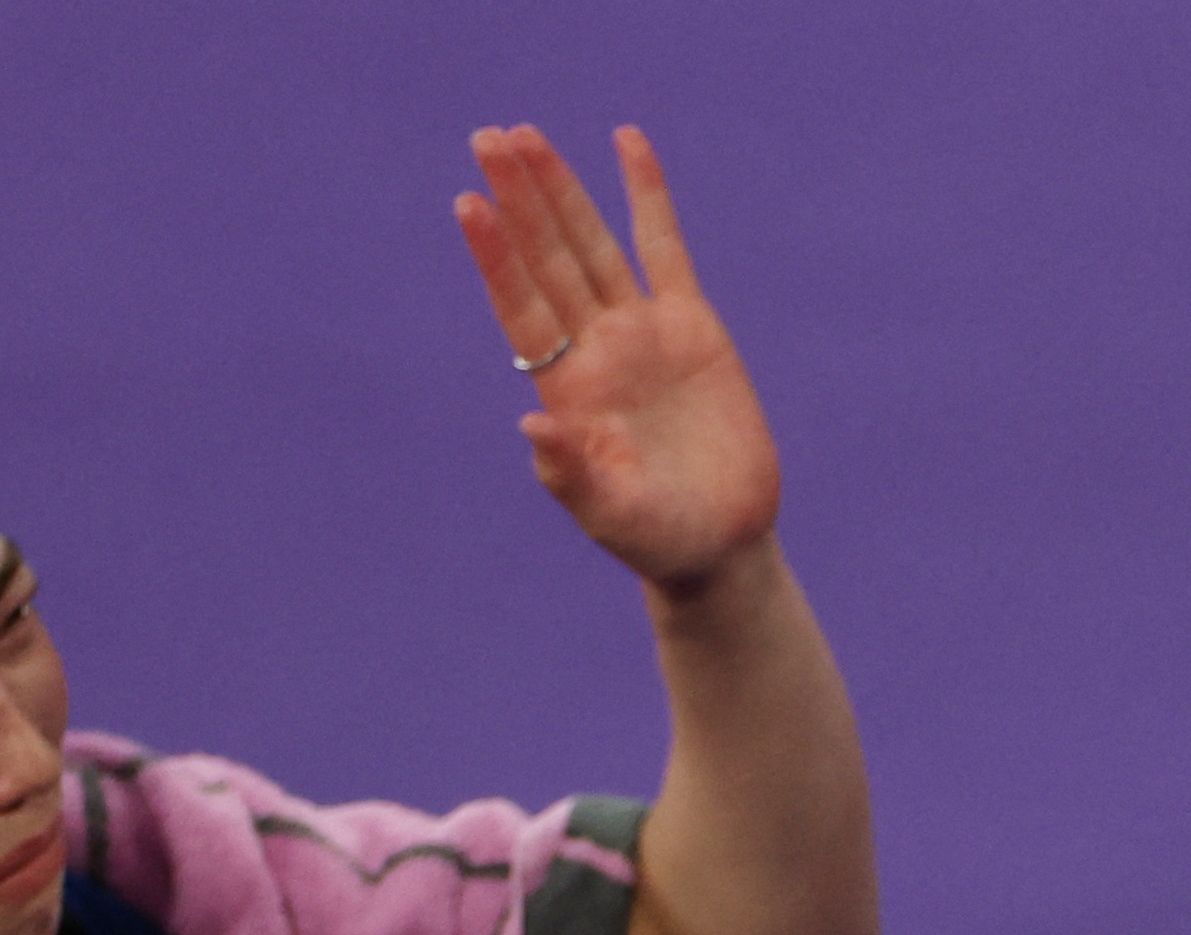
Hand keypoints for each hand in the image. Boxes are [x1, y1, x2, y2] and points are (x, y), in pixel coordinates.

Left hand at [456, 127, 781, 590]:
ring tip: (524, 134)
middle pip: (547, 259)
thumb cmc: (659, 540)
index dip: (497, 256)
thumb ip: (572, 475)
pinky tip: (626, 142)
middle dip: (518, 199)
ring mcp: (640, 332)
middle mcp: (594, 350)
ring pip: (592, 244)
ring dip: (560, 189)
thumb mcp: (613, 516)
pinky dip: (647, 195)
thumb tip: (532, 424)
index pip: (521, 308)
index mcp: (566, 389)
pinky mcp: (691, 326)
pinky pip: (664, 247)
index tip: (470, 203)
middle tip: (485, 137)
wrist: (720, 543)